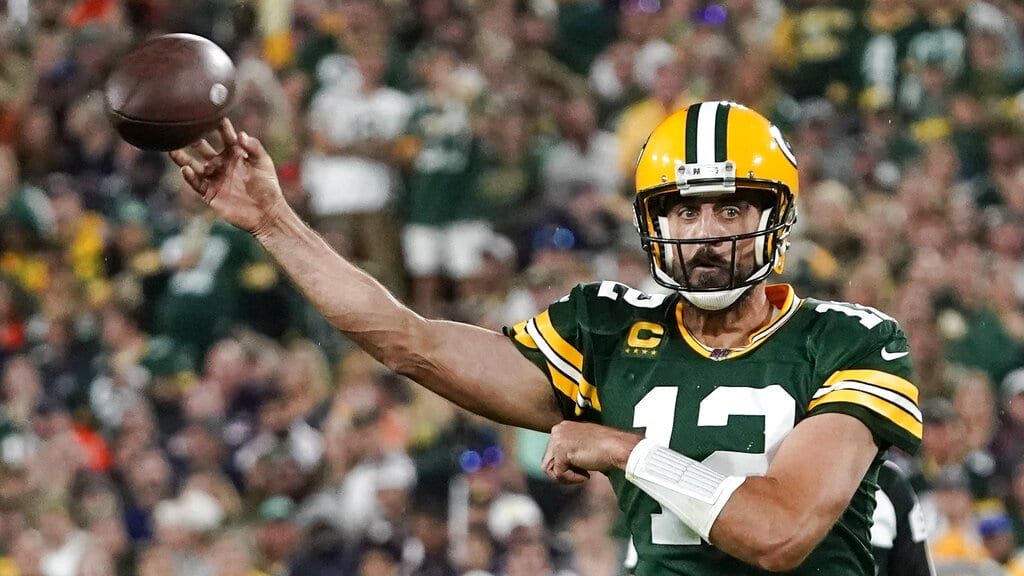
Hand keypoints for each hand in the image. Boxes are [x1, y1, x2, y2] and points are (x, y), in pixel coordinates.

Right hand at [168, 119, 288, 236]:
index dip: (220, 127)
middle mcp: (222, 164)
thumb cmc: (268, 187)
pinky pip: (196, 183)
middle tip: (184, 129)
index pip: (226, 137)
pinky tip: (185, 169)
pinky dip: (189, 177)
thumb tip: (241, 134)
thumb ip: (254, 148)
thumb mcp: (264, 164)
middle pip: (203, 148)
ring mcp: (215, 178)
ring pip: (194, 165)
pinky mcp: (210, 193)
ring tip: (172, 149)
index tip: (213, 116)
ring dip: (183, 158)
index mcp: (236, 154)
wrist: (266, 213)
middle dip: (194, 139)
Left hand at [542, 421, 642, 484]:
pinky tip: (587, 474)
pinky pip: (559, 474)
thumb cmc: (607, 447)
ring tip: (583, 474)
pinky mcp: (561, 450)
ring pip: (549, 469)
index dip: (564, 465)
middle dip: (563, 471)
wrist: (617, 447)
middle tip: (582, 473)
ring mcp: (558, 439)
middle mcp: (558, 430)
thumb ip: (571, 449)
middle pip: (547, 460)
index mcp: (563, 427)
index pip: (552, 452)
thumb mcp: (584, 443)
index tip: (580, 467)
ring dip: (566, 476)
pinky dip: (573, 479)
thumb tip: (560, 465)